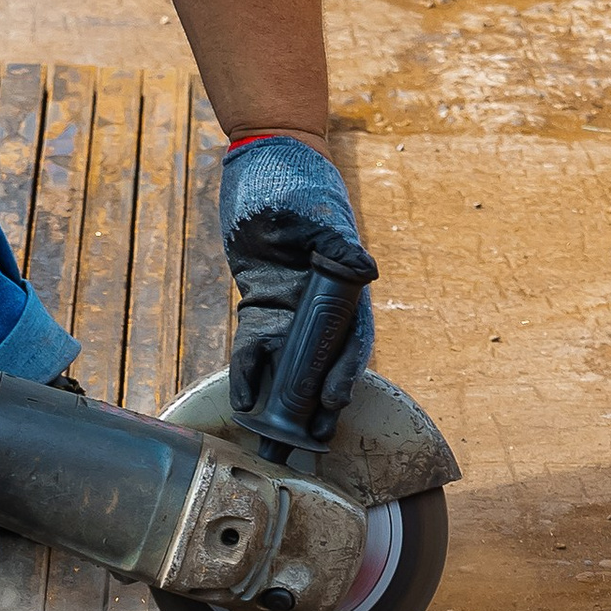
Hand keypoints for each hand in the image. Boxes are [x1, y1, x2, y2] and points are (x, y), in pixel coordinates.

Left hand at [218, 131, 377, 440]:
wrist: (263, 166)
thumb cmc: (294, 185)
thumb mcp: (312, 213)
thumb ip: (337, 242)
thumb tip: (366, 270)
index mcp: (342, 286)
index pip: (350, 338)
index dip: (344, 372)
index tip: (335, 401)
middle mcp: (320, 305)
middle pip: (321, 363)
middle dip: (315, 404)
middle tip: (308, 444)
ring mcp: (290, 310)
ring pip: (288, 365)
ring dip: (283, 403)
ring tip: (276, 442)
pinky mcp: (261, 308)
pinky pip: (255, 349)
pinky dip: (250, 375)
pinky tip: (244, 403)